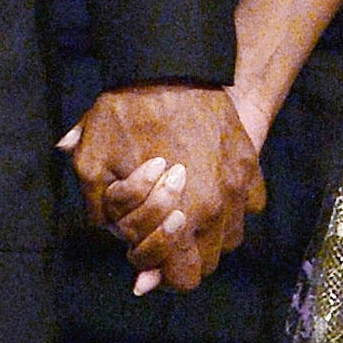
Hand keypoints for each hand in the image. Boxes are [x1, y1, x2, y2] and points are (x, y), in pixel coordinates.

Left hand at [62, 84, 265, 294]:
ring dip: (207, 234)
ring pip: (230, 237)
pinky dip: (231, 206)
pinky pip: (250, 205)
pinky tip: (208, 188)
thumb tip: (135, 269)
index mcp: (182, 216)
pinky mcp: (250, 163)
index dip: (158, 270)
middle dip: (181, 255)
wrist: (170, 65)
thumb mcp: (93, 162)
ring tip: (183, 210)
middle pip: (208, 264)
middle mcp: (219, 208)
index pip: (183, 278)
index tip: (141, 247)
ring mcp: (239, 186)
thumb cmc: (126, 113)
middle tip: (158, 229)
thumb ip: (105, 214)